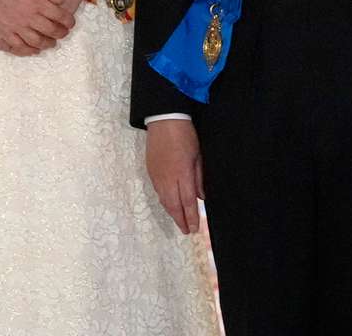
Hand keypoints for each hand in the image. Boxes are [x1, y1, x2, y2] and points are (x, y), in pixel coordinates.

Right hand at [0, 0, 73, 54]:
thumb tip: (61, 1)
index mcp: (36, 2)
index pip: (59, 16)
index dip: (68, 21)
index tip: (71, 23)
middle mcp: (27, 16)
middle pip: (50, 30)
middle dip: (61, 33)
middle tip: (65, 33)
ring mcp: (15, 25)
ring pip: (36, 41)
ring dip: (47, 44)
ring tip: (52, 42)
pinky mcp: (3, 30)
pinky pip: (17, 46)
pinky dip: (28, 50)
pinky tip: (34, 49)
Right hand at [146, 119, 203, 233]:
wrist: (163, 120)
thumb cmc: (185, 135)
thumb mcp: (198, 155)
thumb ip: (199, 177)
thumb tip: (200, 197)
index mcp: (182, 173)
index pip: (187, 201)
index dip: (191, 217)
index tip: (194, 229)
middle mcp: (168, 178)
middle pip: (173, 205)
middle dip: (180, 220)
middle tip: (186, 231)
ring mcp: (157, 175)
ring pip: (164, 200)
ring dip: (172, 212)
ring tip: (179, 221)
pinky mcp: (150, 171)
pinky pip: (158, 191)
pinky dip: (164, 201)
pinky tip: (169, 205)